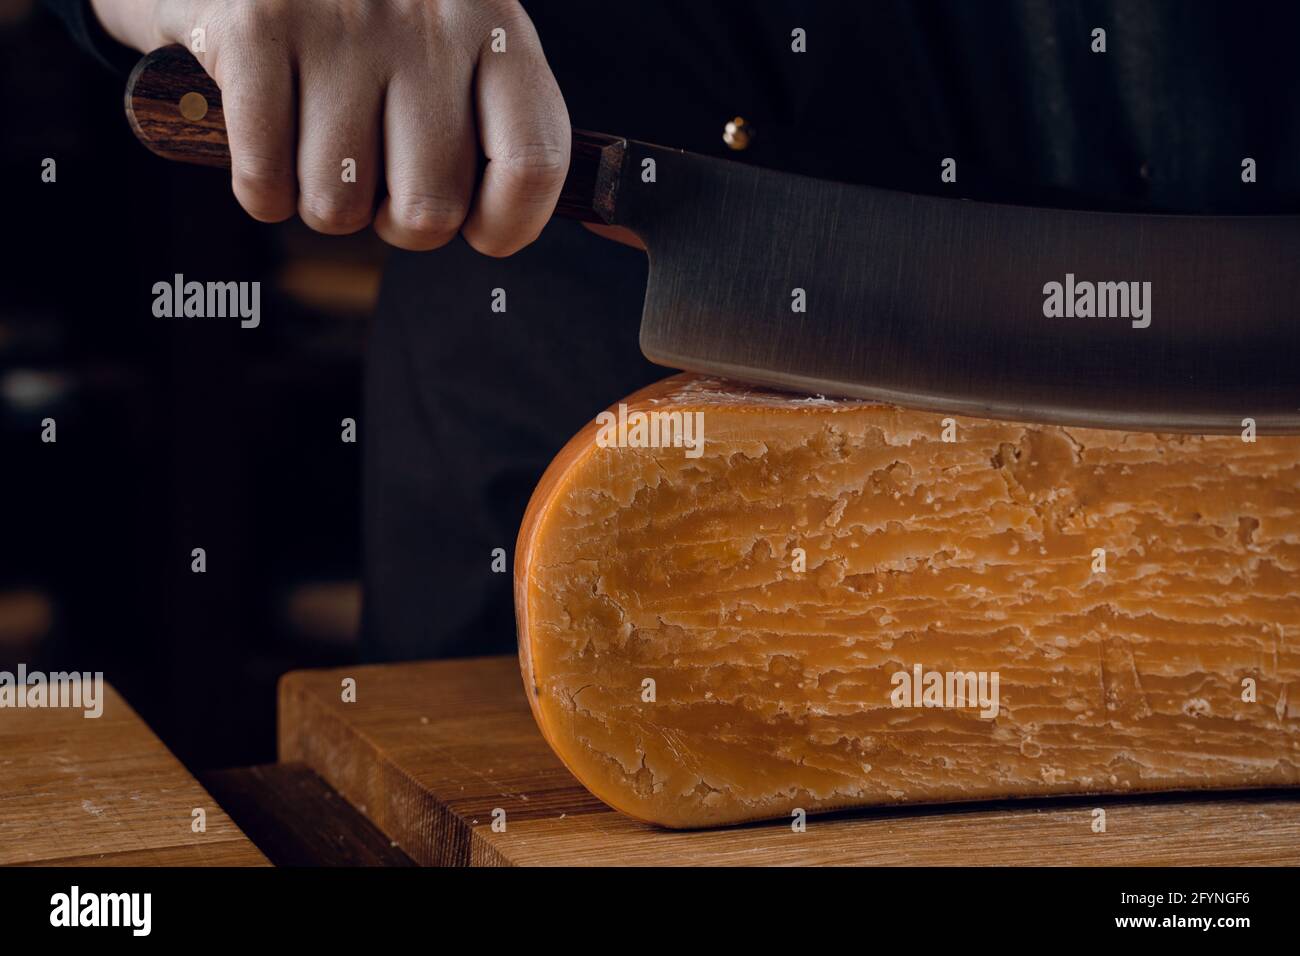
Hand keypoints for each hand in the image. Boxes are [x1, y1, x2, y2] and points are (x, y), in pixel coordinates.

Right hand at [92, 0, 570, 254]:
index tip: (481, 229)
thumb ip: (510, 140)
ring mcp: (342, 24)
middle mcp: (428, 23)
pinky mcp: (259, 28)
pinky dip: (265, 189)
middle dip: (400, 223)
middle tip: (384, 177)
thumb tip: (535, 228)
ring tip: (326, 143)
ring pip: (338, 207)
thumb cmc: (392, 32)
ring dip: (326, 201)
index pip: (531, 165)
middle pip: (430, 209)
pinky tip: (277, 140)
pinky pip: (265, 183)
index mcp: (500, 35)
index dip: (506, 225)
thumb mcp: (472, 60)